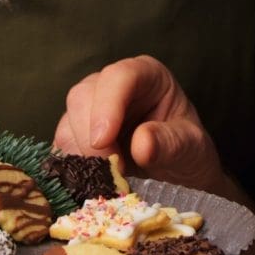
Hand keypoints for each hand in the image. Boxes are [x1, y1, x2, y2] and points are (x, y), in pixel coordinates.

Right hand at [55, 55, 224, 191]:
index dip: (107, 106)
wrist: (178, 175)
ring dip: (83, 154)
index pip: (118, 76)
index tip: (103, 141)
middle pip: (83, 96)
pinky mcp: (77, 133)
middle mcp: (113, 86)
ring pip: (67, 121)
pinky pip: (62, 145)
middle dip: (91, 137)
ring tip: (112, 178)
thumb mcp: (192, 148)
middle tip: (114, 170)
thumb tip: (141, 145)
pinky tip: (96, 179)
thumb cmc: (188, 152)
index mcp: (146, 75)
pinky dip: (74, 165)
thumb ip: (170, 143)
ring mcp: (91, 108)